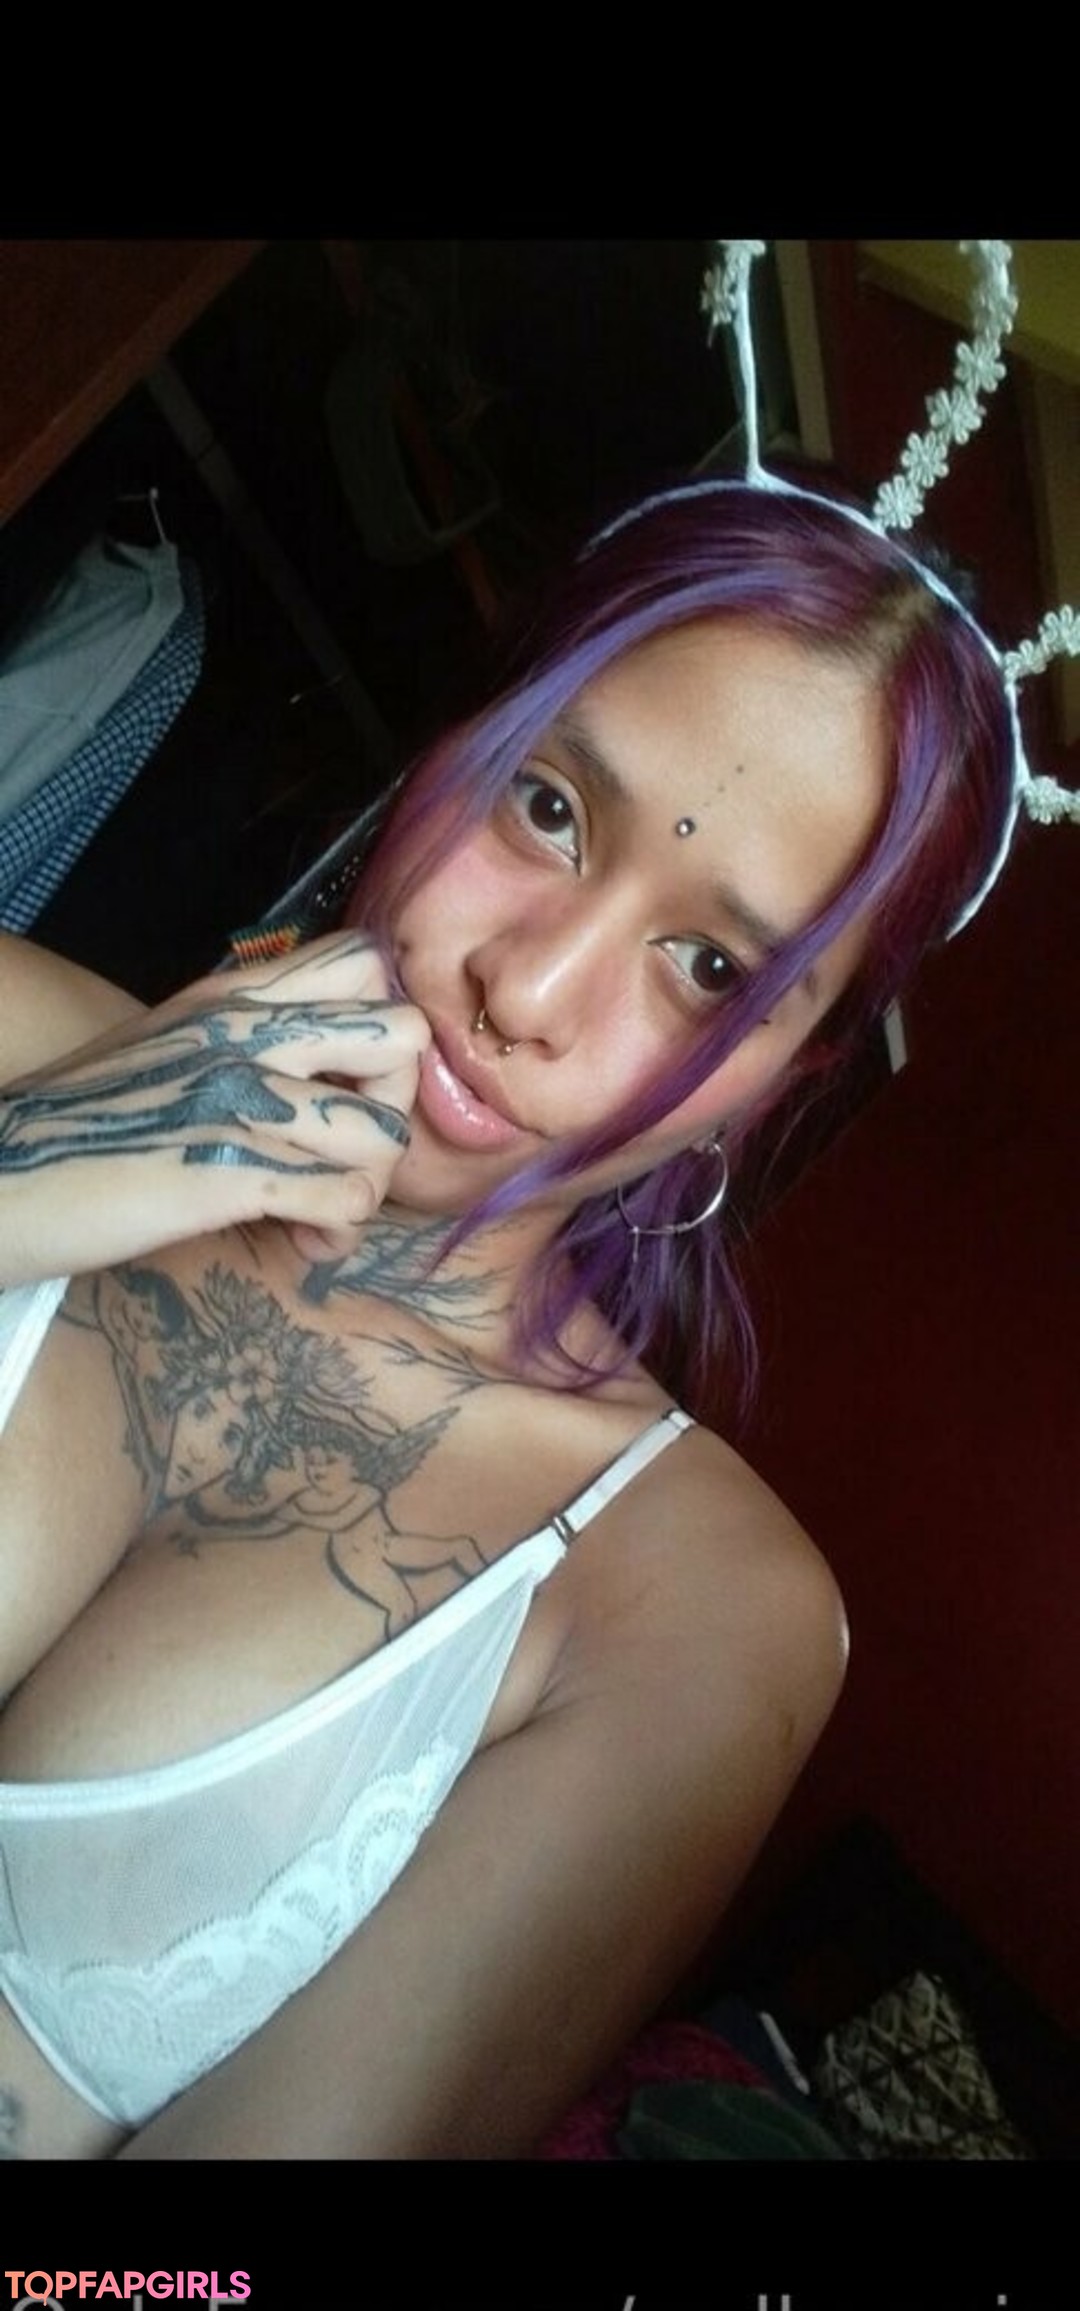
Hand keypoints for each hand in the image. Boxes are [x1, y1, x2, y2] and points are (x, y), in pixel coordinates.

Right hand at [0, 933, 428, 1283]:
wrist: (5, 1178)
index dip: (379, 1028)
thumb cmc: (93, 1122)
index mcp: (233, 996)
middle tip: (348, 1149)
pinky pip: (348, 1202)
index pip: (366, 963)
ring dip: (365, 1187)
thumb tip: (334, 1068)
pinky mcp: (234, 1176)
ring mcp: (243, 1100)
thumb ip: (250, 1034)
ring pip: (385, 1135)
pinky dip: (335, 1232)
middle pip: (401, 1036)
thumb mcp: (174, 1043)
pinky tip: (300, 1241)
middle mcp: (247, 1033)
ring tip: (319, 1212)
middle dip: (392, 1105)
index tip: (348, 1081)